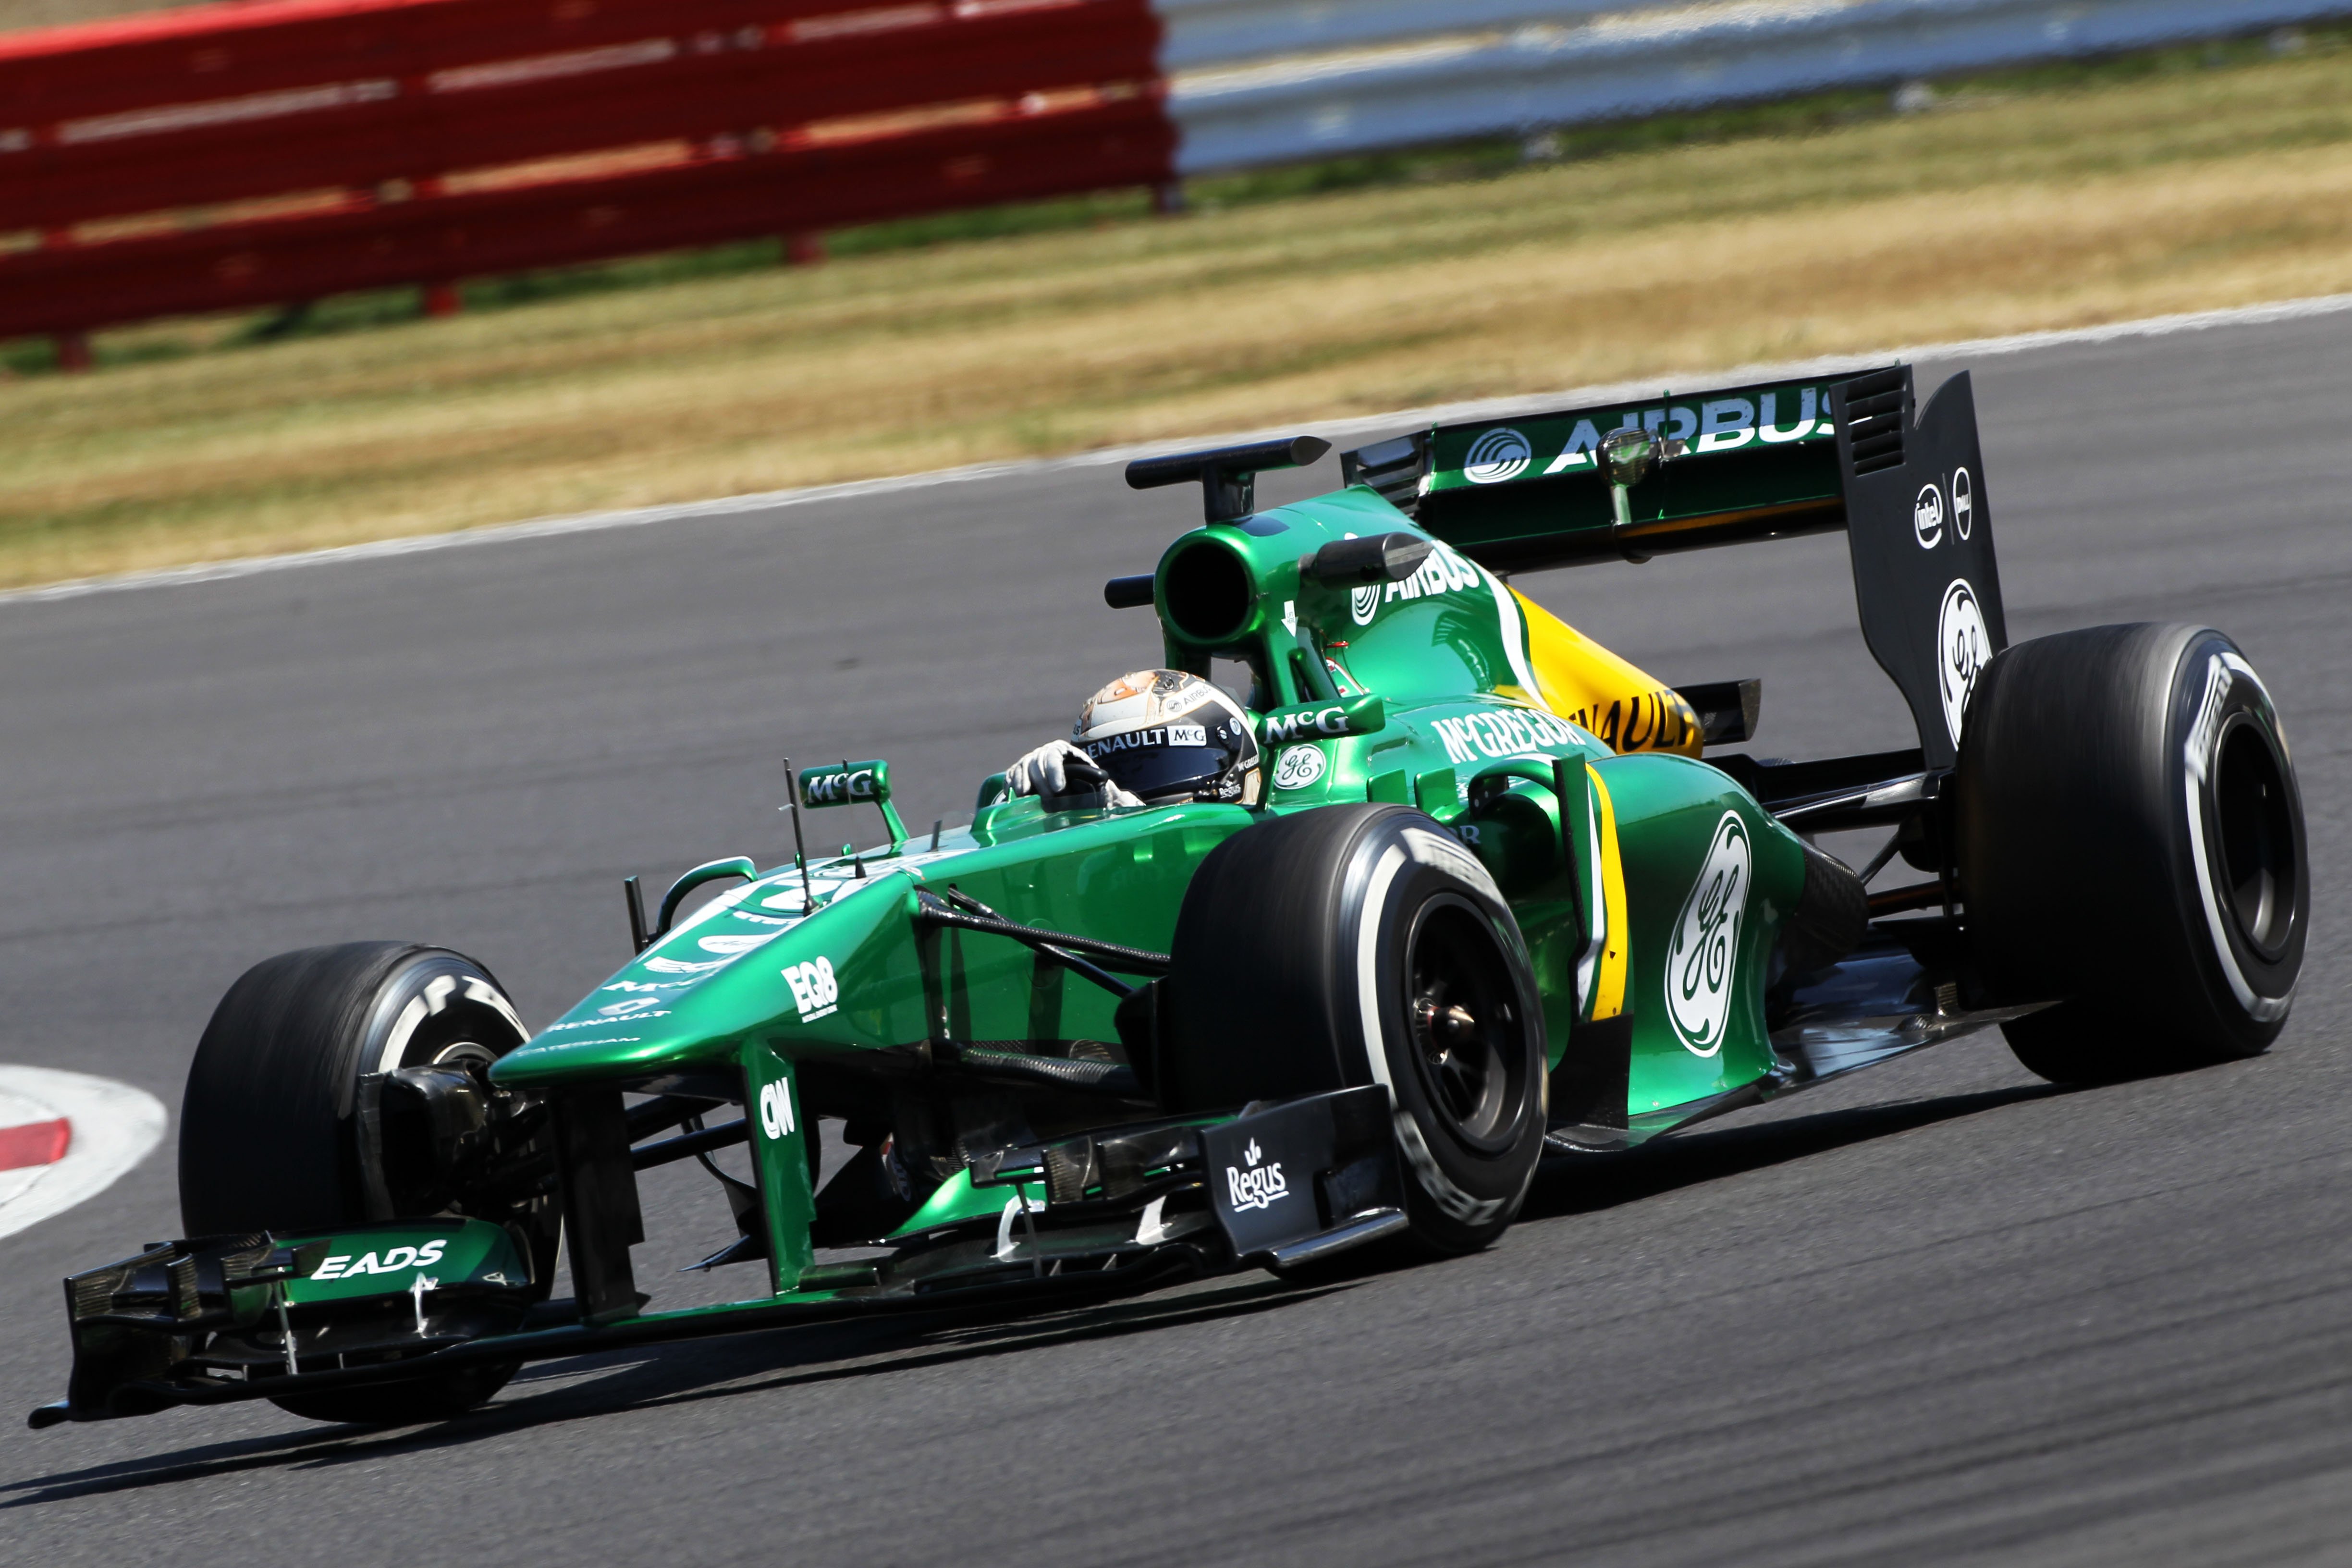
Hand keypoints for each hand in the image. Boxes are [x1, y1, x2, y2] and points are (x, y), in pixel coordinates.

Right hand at [1006, 740, 1141, 808]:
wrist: (1067, 787)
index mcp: (1063, 751)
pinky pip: (1011, 775)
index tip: (1059, 788)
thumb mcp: (1093, 783)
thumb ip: (1101, 788)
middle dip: (1041, 782)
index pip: (1054, 755)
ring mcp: (1029, 761)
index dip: (1054, 771)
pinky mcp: (1018, 772)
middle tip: (1047, 800)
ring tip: (1027, 797)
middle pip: (1037, 762)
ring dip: (1024, 782)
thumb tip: (1115, 797)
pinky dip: (1012, 783)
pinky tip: (1015, 795)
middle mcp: (1044, 753)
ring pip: (1023, 767)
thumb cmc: (1084, 786)